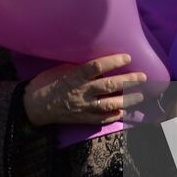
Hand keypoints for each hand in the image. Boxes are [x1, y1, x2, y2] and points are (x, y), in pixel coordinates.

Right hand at [22, 54, 145, 127]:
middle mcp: (82, 92)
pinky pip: (102, 119)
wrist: (33, 107)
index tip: (127, 57)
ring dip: (128, 100)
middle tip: (143, 77)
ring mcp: (84, 107)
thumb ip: (78, 67)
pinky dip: (114, 115)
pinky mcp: (83, 119)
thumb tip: (97, 63)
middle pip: (109, 86)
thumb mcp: (60, 69)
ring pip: (110, 104)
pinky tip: (123, 112)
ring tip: (140, 95)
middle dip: (129, 81)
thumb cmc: (45, 83)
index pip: (96, 67)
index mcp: (75, 76)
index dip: (113, 62)